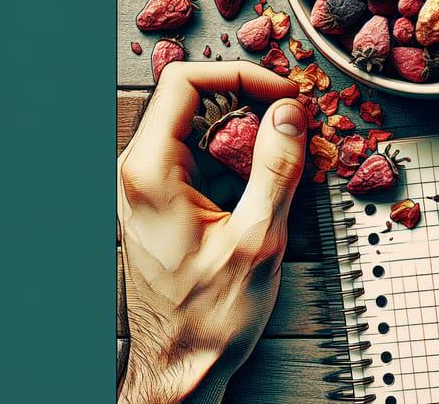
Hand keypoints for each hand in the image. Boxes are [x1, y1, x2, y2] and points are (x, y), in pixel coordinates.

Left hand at [116, 61, 306, 402]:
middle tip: (297, 122)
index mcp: (150, 172)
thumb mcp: (259, 240)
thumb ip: (276, 169)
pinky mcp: (166, 198)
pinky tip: (269, 180)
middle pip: (196, 98)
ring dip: (250, 130)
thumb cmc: (209, 316)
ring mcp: (151, 184)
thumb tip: (290, 114)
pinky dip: (241, 156)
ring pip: (202, 125)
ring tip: (290, 153)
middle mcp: (141, 170)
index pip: (186, 81)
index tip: (286, 95)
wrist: (181, 362)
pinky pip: (204, 155)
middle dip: (253, 101)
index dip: (243, 76)